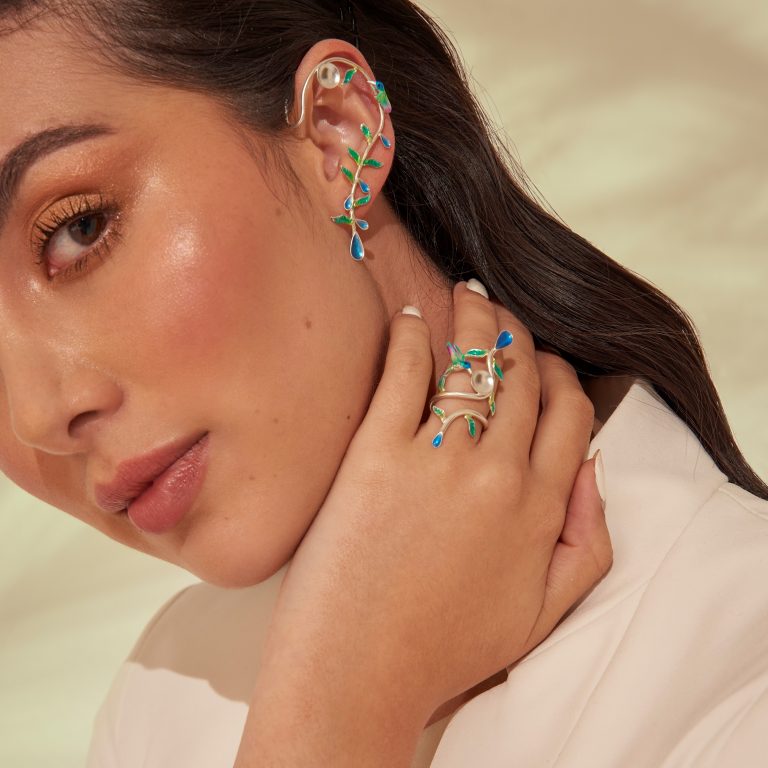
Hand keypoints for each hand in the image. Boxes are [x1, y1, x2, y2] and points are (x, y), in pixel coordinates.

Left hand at [234, 281, 611, 766]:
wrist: (358, 670)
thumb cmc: (446, 648)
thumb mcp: (543, 613)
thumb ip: (586, 542)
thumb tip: (594, 474)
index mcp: (539, 507)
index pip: (570, 415)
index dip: (562, 379)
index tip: (545, 364)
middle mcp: (496, 472)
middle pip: (523, 380)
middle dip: (521, 339)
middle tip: (505, 318)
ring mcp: (436, 457)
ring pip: (472, 365)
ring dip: (477, 322)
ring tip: (469, 298)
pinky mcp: (376, 451)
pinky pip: (404, 372)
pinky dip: (412, 336)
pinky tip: (411, 317)